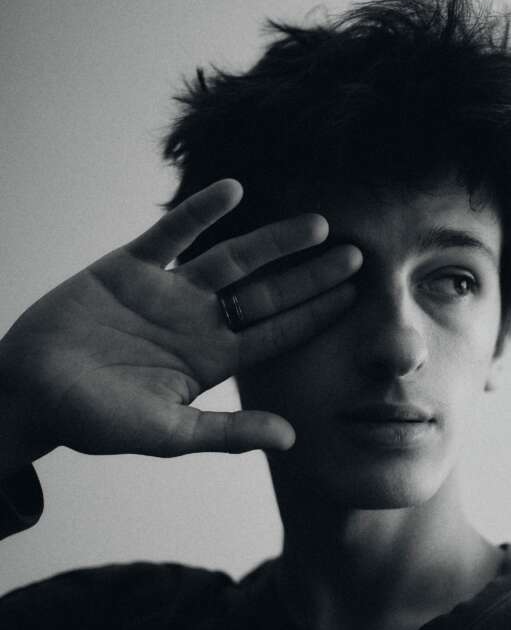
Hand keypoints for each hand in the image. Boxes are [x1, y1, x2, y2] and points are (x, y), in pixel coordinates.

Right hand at [0, 180, 361, 463]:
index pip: (276, 332)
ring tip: (318, 224)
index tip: (357, 297)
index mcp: (211, 360)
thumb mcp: (167, 432)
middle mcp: (197, 321)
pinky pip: (171, 233)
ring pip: (231, 257)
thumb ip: (227, 433)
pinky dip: (200, 212)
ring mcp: (166, 292)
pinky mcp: (128, 267)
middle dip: (310, 275)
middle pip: (267, 292)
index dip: (317, 314)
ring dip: (273, 241)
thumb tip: (292, 439)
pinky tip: (235, 190)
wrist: (28, 392)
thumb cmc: (93, 421)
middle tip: (358, 255)